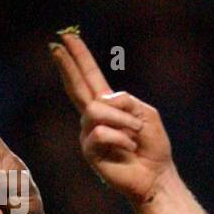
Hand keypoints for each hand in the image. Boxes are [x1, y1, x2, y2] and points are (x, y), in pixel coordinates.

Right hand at [50, 32, 174, 206]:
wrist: (157, 175)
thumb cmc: (152, 147)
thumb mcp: (146, 114)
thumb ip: (125, 101)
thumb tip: (102, 101)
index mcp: (109, 105)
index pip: (90, 77)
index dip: (79, 58)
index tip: (67, 38)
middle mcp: (93, 117)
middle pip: (77, 87)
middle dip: (68, 65)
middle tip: (57, 46)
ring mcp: (88, 133)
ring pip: (96, 110)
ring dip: (124, 121)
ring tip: (136, 135)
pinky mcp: (89, 151)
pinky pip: (101, 132)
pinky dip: (122, 138)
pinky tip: (129, 149)